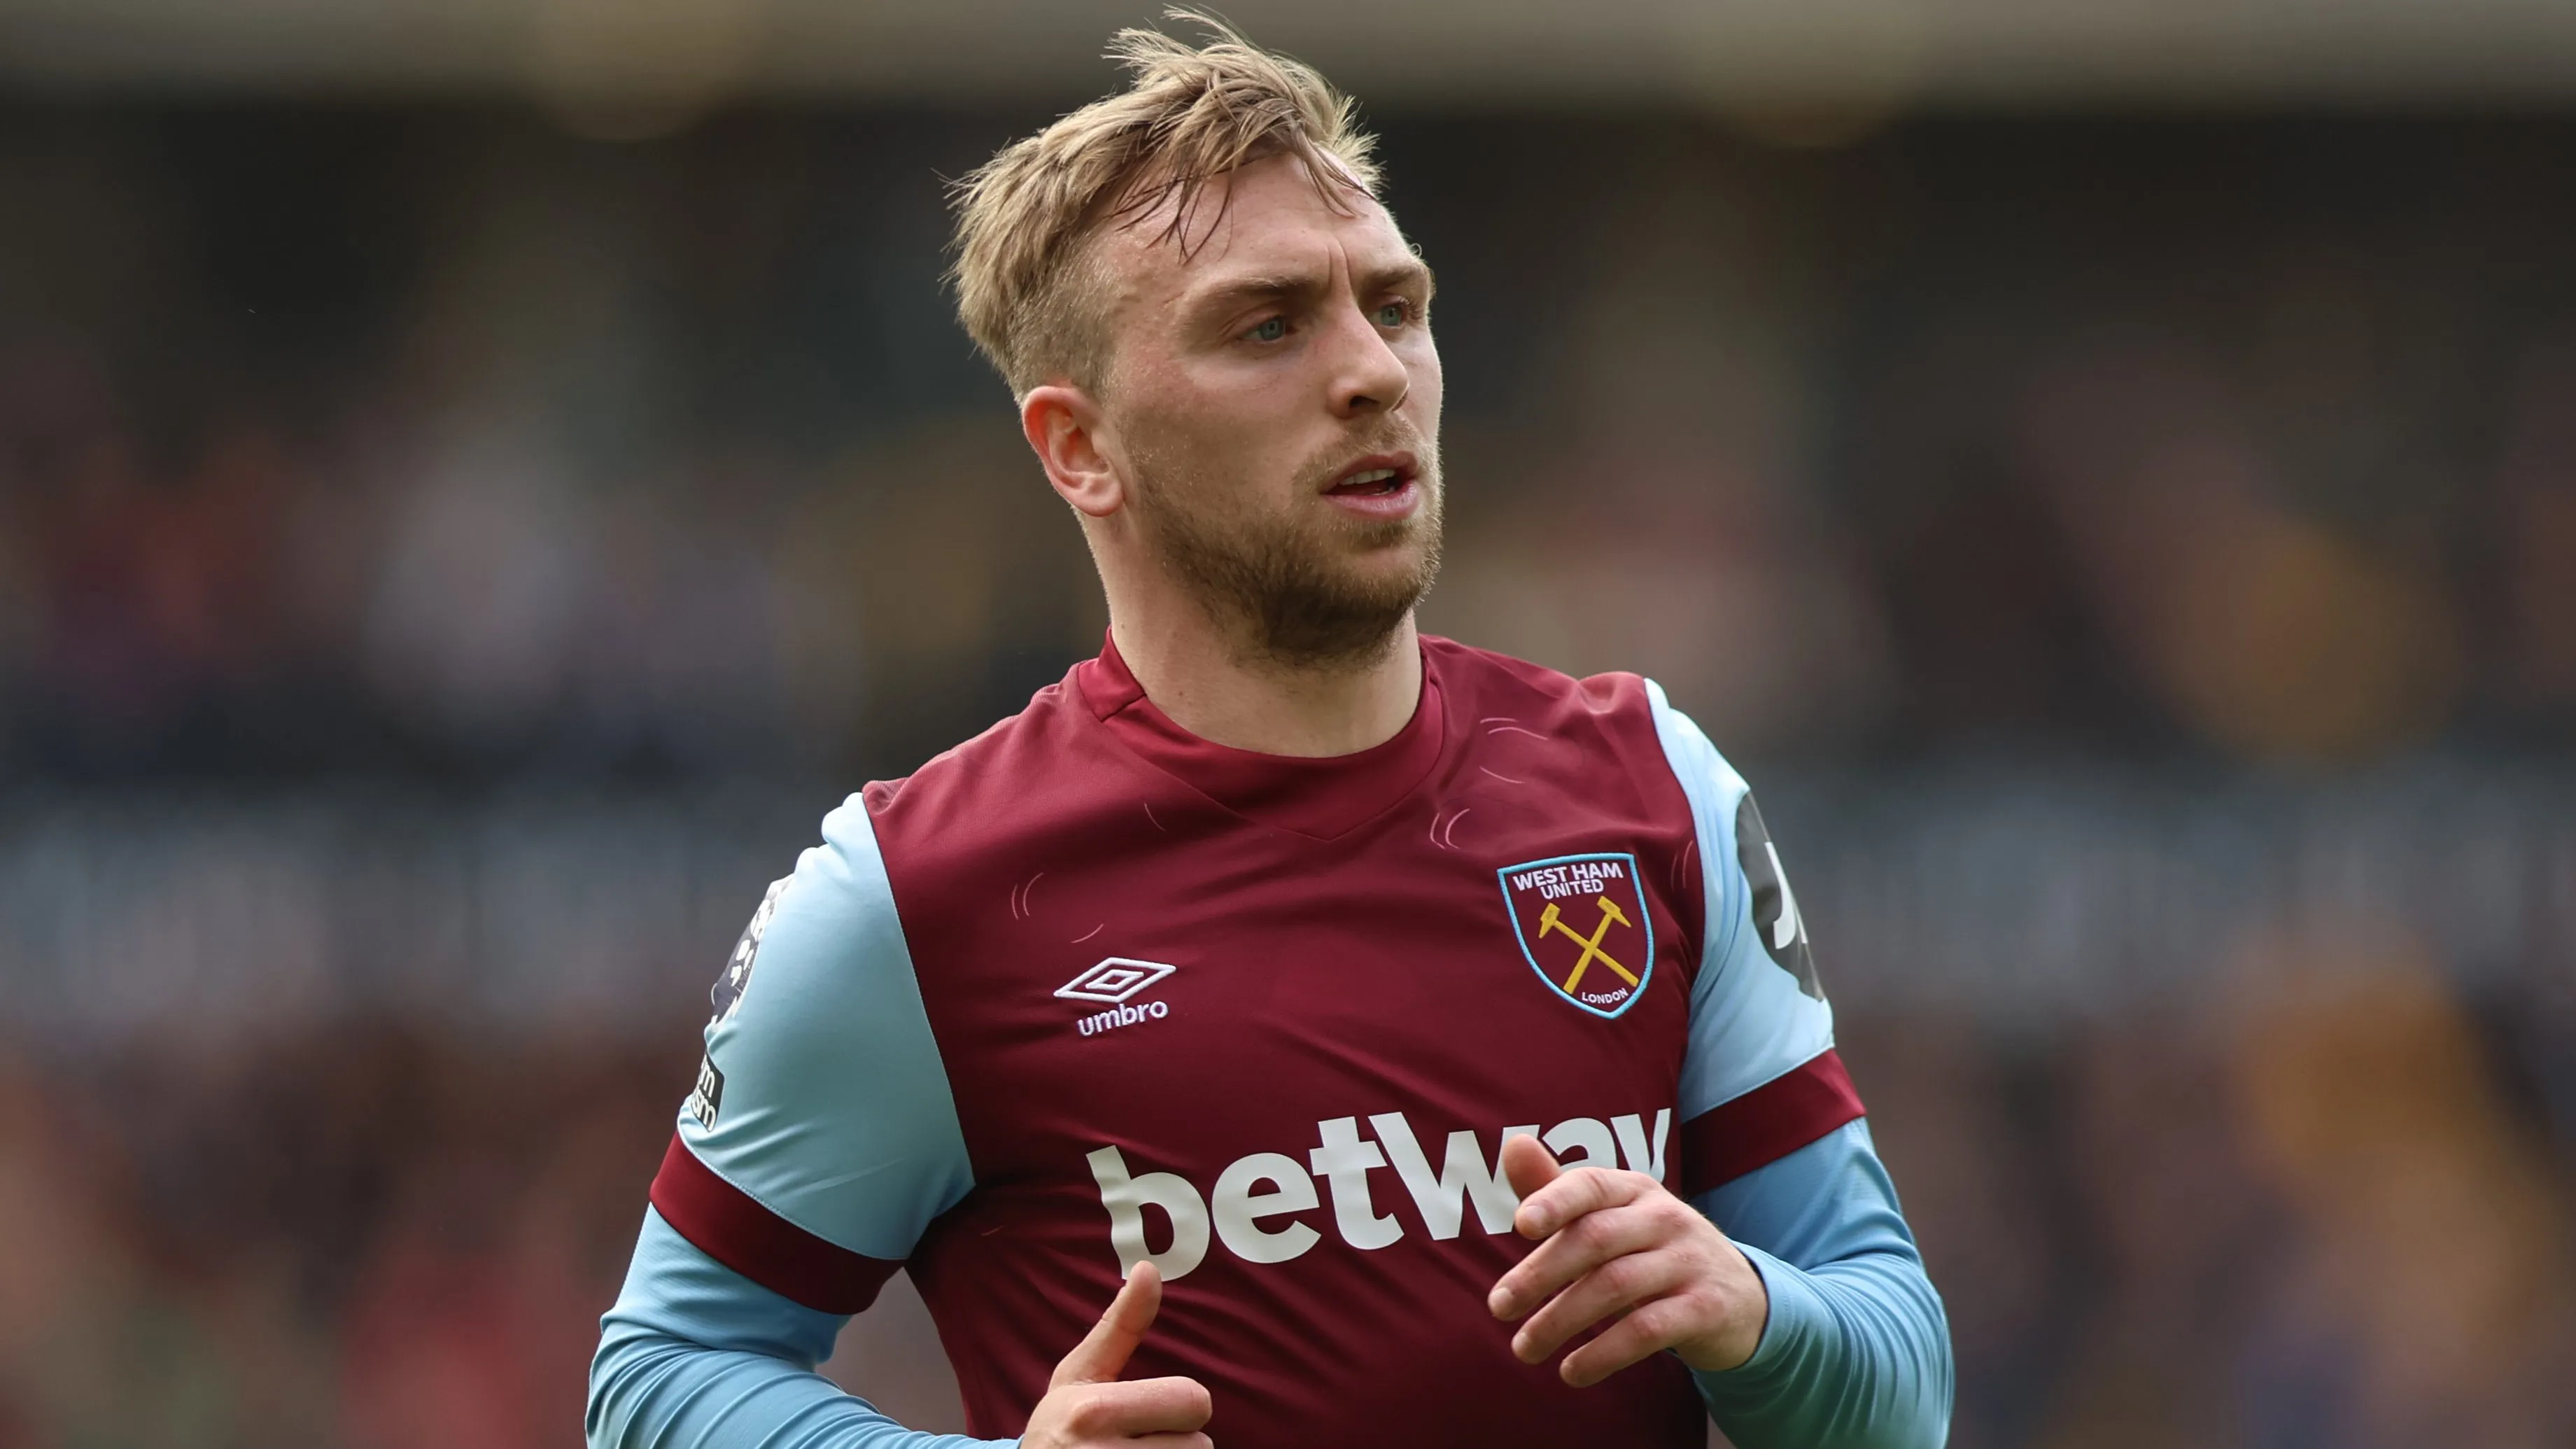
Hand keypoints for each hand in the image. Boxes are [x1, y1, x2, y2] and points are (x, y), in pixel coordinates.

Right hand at [1021, 1261, 1214, 1448]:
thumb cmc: (1058, 1429)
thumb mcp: (1079, 1376)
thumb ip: (1121, 1326)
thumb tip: (1150, 1268)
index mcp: (1094, 1412)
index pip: (1195, 1401)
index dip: (1180, 1407)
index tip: (1148, 1415)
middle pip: (1200, 1447)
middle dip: (1178, 1446)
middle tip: (1139, 1448)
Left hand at [1485, 1135, 1766, 1385]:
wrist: (1740, 1297)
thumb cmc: (1652, 1252)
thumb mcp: (1612, 1218)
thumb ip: (1558, 1191)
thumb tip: (1513, 1146)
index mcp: (1635, 1190)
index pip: (1591, 1185)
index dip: (1555, 1200)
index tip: (1520, 1225)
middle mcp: (1665, 1218)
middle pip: (1595, 1239)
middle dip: (1541, 1273)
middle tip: (1498, 1307)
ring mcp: (1688, 1262)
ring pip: (1615, 1286)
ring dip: (1561, 1320)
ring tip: (1524, 1348)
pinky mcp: (1704, 1309)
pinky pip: (1647, 1330)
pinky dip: (1604, 1353)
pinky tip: (1572, 1371)